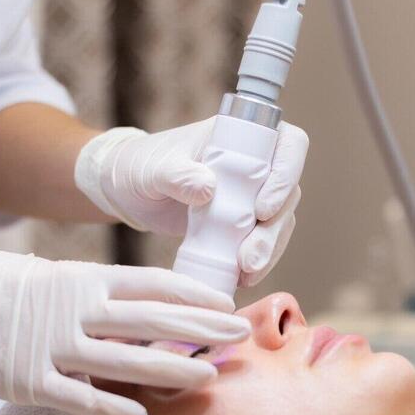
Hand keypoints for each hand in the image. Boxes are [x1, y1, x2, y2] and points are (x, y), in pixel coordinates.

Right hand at [0, 238, 250, 414]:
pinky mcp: (27, 381)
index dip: (194, 296)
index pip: (152, 285)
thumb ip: (89, 293)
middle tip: (240, 336)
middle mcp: (75, 310)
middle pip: (152, 320)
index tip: (228, 305)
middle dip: (201, 329)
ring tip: (208, 378)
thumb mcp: (47, 276)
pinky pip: (78, 398)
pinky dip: (111, 408)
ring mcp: (52, 346)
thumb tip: (133, 305)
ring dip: (171, 370)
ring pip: (125, 360)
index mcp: (81, 280)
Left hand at [75, 117, 307, 286]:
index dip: (287, 174)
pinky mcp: (242, 224)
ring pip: (279, 221)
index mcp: (241, 137)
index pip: (288, 144)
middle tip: (249, 256)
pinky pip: (264, 242)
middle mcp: (255, 164)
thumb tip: (208, 187)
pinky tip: (242, 277)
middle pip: (288, 192)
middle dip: (274, 228)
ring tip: (246, 271)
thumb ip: (176, 174)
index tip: (262, 208)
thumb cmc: (138, 167)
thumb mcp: (152, 170)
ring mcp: (251, 195)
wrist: (126, 192)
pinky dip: (258, 261)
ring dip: (269, 249)